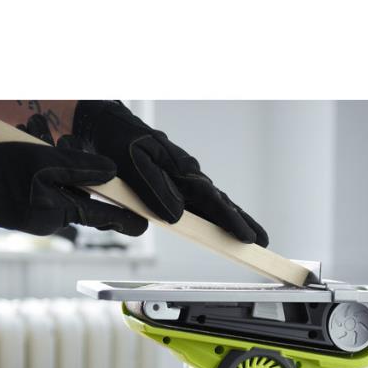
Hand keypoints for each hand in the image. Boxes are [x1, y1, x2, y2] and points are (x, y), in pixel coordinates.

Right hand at [0, 142, 147, 236]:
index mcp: (58, 211)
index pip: (100, 215)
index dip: (124, 218)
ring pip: (62, 200)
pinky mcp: (23, 215)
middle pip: (82, 206)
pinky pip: (46, 200)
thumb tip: (112, 173)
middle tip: (121, 200)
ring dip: (67, 184)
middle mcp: (50, 221)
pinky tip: (36, 172)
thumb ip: (79, 167)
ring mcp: (35, 220)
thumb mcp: (42, 161)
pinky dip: (49, 186)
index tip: (144, 225)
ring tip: (57, 166)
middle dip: (96, 198)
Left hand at [70, 101, 268, 246]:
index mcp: (181, 168)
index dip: (231, 221)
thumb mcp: (131, 162)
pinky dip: (212, 214)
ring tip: (250, 236)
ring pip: (212, 203)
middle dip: (242, 222)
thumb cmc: (116, 140)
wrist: (103, 124)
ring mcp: (182, 178)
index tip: (246, 237)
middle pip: (220, 202)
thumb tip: (178, 216)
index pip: (212, 200)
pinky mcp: (172, 183)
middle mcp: (187, 173)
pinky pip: (197, 202)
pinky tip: (219, 226)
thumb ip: (155, 188)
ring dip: (232, 219)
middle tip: (263, 242)